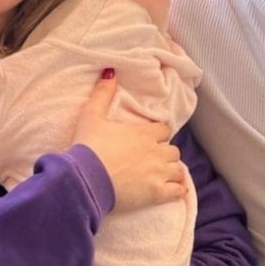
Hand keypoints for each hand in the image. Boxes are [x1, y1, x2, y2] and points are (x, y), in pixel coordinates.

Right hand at [72, 70, 186, 211]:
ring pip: (178, 170)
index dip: (159, 133)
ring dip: (172, 171)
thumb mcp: (91, 115)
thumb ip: (102, 93)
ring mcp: (158, 173)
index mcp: (144, 133)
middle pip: (173, 150)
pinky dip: (178, 190)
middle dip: (166, 153)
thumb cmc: (89, 146)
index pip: (164, 129)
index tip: (151, 138)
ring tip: (162, 174)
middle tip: (154, 158)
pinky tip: (174, 191)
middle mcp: (156, 151)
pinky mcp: (157, 193)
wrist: (86, 179)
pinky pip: (178, 190)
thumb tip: (111, 71)